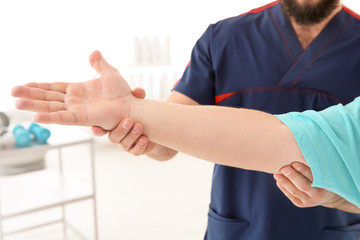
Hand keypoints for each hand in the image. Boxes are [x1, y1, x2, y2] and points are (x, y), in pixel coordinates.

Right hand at [11, 51, 132, 129]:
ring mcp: (77, 110)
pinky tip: (36, 116)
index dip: (39, 86)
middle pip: (47, 97)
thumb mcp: (109, 73)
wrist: (131, 104)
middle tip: (13, 92)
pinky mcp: (82, 118)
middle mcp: (74, 101)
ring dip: (34, 105)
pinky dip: (50, 117)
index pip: (53, 88)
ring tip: (16, 103)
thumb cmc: (122, 92)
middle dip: (30, 95)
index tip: (24, 85)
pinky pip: (63, 117)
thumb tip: (93, 52)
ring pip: (50, 107)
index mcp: (78, 90)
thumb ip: (99, 64)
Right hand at [92, 87, 155, 155]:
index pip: (99, 129)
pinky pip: (136, 151)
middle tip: (128, 121)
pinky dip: (140, 145)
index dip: (97, 130)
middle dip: (120, 129)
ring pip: (124, 145)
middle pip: (113, 138)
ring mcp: (125, 144)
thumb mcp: (136, 103)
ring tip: (139, 127)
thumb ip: (136, 96)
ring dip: (132, 136)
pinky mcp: (136, 149)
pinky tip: (144, 138)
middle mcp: (116, 136)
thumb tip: (139, 91)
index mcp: (111, 125)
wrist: (151, 128)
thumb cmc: (137, 113)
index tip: (97, 127)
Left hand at [274, 162, 355, 209]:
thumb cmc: (322, 175)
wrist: (327, 194)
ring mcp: (309, 201)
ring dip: (284, 182)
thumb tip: (300, 146)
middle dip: (292, 176)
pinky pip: (291, 195)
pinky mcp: (301, 204)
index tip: (294, 162)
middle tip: (283, 167)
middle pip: (303, 185)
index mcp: (326, 184)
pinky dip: (283, 187)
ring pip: (295, 191)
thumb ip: (314, 162)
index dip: (303, 170)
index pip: (313, 177)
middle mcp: (318, 194)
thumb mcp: (324, 170)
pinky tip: (278, 180)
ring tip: (276, 173)